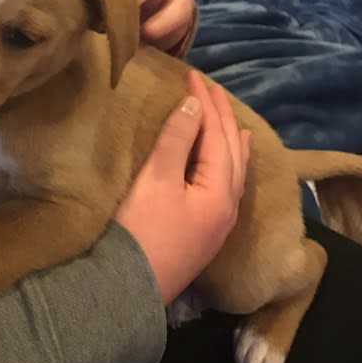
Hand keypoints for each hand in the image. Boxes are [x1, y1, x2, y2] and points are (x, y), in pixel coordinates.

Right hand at [114, 70, 250, 303]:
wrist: (127, 287)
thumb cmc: (142, 229)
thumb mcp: (157, 178)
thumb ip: (178, 139)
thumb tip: (194, 105)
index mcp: (220, 191)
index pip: (218, 135)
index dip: (206, 102)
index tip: (193, 74)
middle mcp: (227, 206)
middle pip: (232, 151)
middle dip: (223, 117)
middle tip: (211, 88)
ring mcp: (218, 222)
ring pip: (233, 169)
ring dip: (229, 140)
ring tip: (234, 123)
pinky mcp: (204, 232)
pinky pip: (226, 184)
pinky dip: (226, 163)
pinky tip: (222, 165)